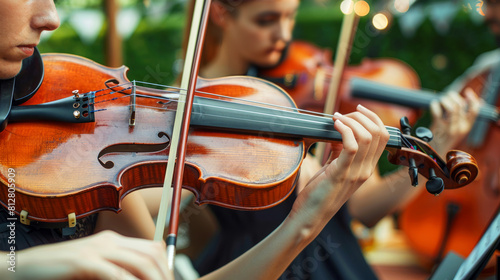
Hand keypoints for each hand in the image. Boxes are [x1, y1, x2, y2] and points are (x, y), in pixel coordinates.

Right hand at [9, 231, 171, 279]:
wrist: (25, 269)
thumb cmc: (61, 272)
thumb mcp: (94, 270)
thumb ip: (116, 271)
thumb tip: (141, 278)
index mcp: (113, 240)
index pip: (151, 248)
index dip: (166, 266)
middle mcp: (109, 241)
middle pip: (151, 254)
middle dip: (164, 274)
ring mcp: (96, 250)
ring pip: (139, 263)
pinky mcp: (83, 262)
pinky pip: (115, 273)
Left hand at [290, 105, 388, 228]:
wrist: (310, 217)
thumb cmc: (318, 193)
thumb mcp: (333, 168)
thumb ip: (340, 152)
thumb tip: (339, 132)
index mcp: (366, 168)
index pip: (383, 137)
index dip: (373, 118)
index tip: (357, 109)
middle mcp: (366, 170)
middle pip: (378, 133)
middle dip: (361, 116)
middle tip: (343, 114)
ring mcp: (356, 173)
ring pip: (366, 137)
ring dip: (351, 121)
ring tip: (336, 118)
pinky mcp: (341, 174)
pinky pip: (351, 146)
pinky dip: (344, 130)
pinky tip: (333, 125)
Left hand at [430, 88, 479, 156]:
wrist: (436, 152)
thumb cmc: (447, 138)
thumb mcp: (460, 128)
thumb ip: (465, 116)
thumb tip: (472, 100)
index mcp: (466, 127)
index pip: (475, 110)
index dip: (473, 99)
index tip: (468, 92)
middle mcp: (459, 127)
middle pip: (460, 105)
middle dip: (454, 96)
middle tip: (448, 96)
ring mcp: (448, 128)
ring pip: (450, 107)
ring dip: (445, 99)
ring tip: (441, 100)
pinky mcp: (437, 127)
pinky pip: (437, 111)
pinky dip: (434, 105)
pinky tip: (434, 104)